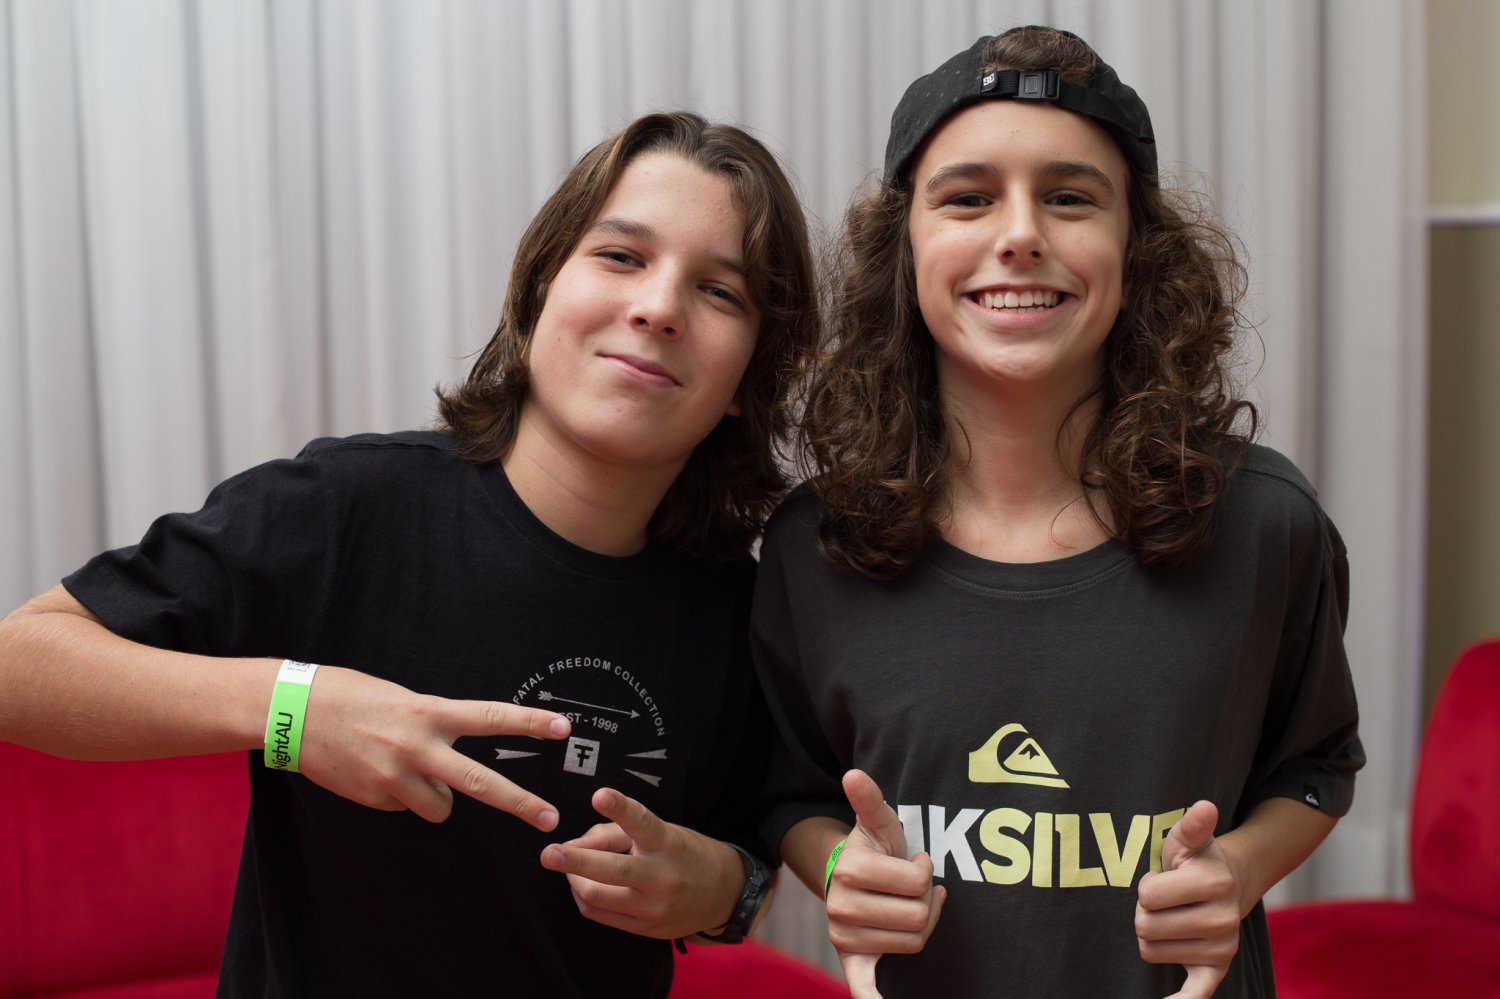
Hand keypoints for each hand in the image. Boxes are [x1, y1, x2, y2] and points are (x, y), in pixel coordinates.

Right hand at [298, 664, 570, 828]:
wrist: (291, 712)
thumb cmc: (349, 695)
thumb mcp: (401, 699)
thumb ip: (432, 725)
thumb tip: (451, 756)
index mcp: (429, 712)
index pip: (491, 718)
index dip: (530, 723)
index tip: (563, 728)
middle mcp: (418, 746)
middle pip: (481, 782)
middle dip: (520, 803)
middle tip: (551, 820)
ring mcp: (395, 777)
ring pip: (440, 807)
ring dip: (433, 797)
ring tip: (403, 769)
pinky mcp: (375, 798)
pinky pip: (405, 807)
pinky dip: (398, 797)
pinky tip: (373, 772)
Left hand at [539, 787, 746, 938]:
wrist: (724, 895)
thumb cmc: (685, 854)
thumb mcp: (661, 832)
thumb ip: (615, 833)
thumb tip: (573, 843)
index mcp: (667, 844)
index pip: (641, 822)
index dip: (620, 808)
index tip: (599, 795)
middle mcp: (661, 877)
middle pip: (611, 871)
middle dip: (575, 862)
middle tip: (549, 853)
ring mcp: (652, 908)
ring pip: (597, 897)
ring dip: (574, 880)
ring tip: (567, 866)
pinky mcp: (644, 929)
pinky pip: (600, 915)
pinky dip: (584, 897)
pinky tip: (581, 884)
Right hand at [828, 769, 946, 998]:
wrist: (850, 877)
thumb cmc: (875, 850)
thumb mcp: (879, 823)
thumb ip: (871, 801)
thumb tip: (853, 775)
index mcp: (849, 869)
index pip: (917, 883)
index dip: (924, 872)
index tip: (915, 862)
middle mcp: (840, 907)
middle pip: (917, 918)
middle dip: (925, 902)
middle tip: (915, 890)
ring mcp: (844, 937)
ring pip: (912, 944)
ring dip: (921, 926)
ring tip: (911, 907)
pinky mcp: (850, 962)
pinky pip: (863, 987)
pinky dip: (874, 998)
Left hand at [1135, 800, 1242, 998]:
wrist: (1230, 883)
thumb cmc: (1196, 860)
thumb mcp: (1188, 840)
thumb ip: (1191, 826)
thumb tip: (1204, 806)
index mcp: (1214, 883)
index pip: (1147, 896)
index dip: (1147, 886)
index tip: (1160, 879)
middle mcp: (1223, 919)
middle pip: (1145, 927)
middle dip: (1145, 912)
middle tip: (1164, 900)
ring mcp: (1221, 947)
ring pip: (1151, 952)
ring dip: (1151, 935)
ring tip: (1171, 916)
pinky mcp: (1217, 969)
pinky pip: (1196, 993)